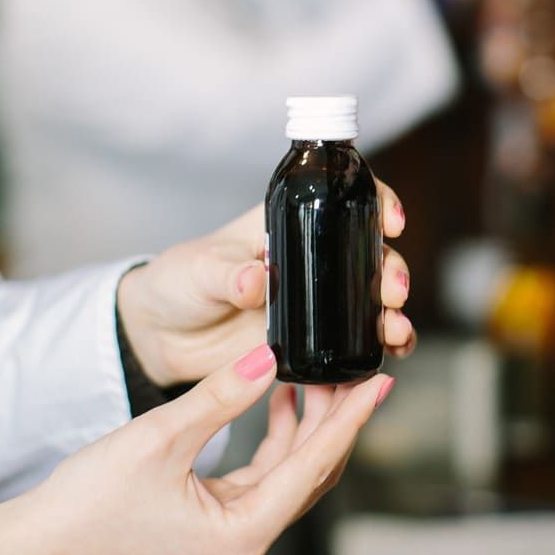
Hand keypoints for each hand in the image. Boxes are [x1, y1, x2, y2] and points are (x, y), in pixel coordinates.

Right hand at [0, 343, 393, 554]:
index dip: (350, 420)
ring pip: (293, 467)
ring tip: (320, 370)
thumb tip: (270, 356)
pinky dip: (279, 431)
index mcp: (245, 530)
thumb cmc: (92, 501)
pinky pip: (266, 468)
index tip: (379, 382)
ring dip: (309, 420)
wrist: (42, 539)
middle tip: (357, 366)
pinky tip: (280, 393)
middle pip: (314, 469)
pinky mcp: (217, 513)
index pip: (316, 465)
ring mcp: (234, 526)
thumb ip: (221, 396)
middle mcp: (248, 534)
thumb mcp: (161, 436)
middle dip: (337, 416)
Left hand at [116, 180, 416, 387]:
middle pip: (368, 254)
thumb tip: (253, 280)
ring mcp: (314, 301)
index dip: (377, 204)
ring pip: (369, 299)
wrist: (160, 336)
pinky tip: (389, 353)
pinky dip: (377, 347)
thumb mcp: (199, 270)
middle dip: (392, 268)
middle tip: (393, 289)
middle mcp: (310, 260)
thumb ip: (227, 274)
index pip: (342, 201)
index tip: (390, 221)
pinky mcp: (310, 341)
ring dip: (392, 312)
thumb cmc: (177, 283)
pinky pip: (353, 342)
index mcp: (287, 224)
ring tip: (394, 328)